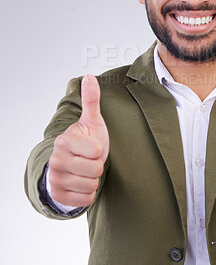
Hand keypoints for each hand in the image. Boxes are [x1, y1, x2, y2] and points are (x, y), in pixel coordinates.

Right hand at [48, 74, 108, 206]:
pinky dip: (88, 193)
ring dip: (93, 179)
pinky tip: (81, 183)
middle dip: (97, 166)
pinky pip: (86, 199)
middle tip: (89, 160)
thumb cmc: (86, 141)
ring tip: (86, 171)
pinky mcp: (58, 196)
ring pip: (91, 185)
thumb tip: (89, 76)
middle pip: (95, 169)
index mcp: (64, 141)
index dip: (99, 150)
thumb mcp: (92, 121)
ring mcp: (55, 179)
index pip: (96, 151)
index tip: (91, 147)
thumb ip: (92, 100)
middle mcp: (56, 160)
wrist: (74, 165)